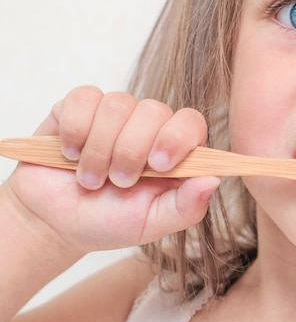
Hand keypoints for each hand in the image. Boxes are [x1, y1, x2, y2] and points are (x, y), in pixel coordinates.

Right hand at [3, 86, 219, 254]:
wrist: (54, 222)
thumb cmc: (108, 222)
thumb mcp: (151, 224)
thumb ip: (186, 207)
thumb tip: (214, 180)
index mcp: (174, 152)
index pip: (191, 123)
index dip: (177, 137)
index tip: (158, 164)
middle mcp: (148, 127)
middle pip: (154, 110)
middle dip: (131, 151)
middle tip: (117, 182)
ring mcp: (115, 114)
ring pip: (118, 105)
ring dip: (100, 149)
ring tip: (90, 179)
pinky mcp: (78, 106)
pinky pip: (84, 98)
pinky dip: (76, 130)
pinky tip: (70, 154)